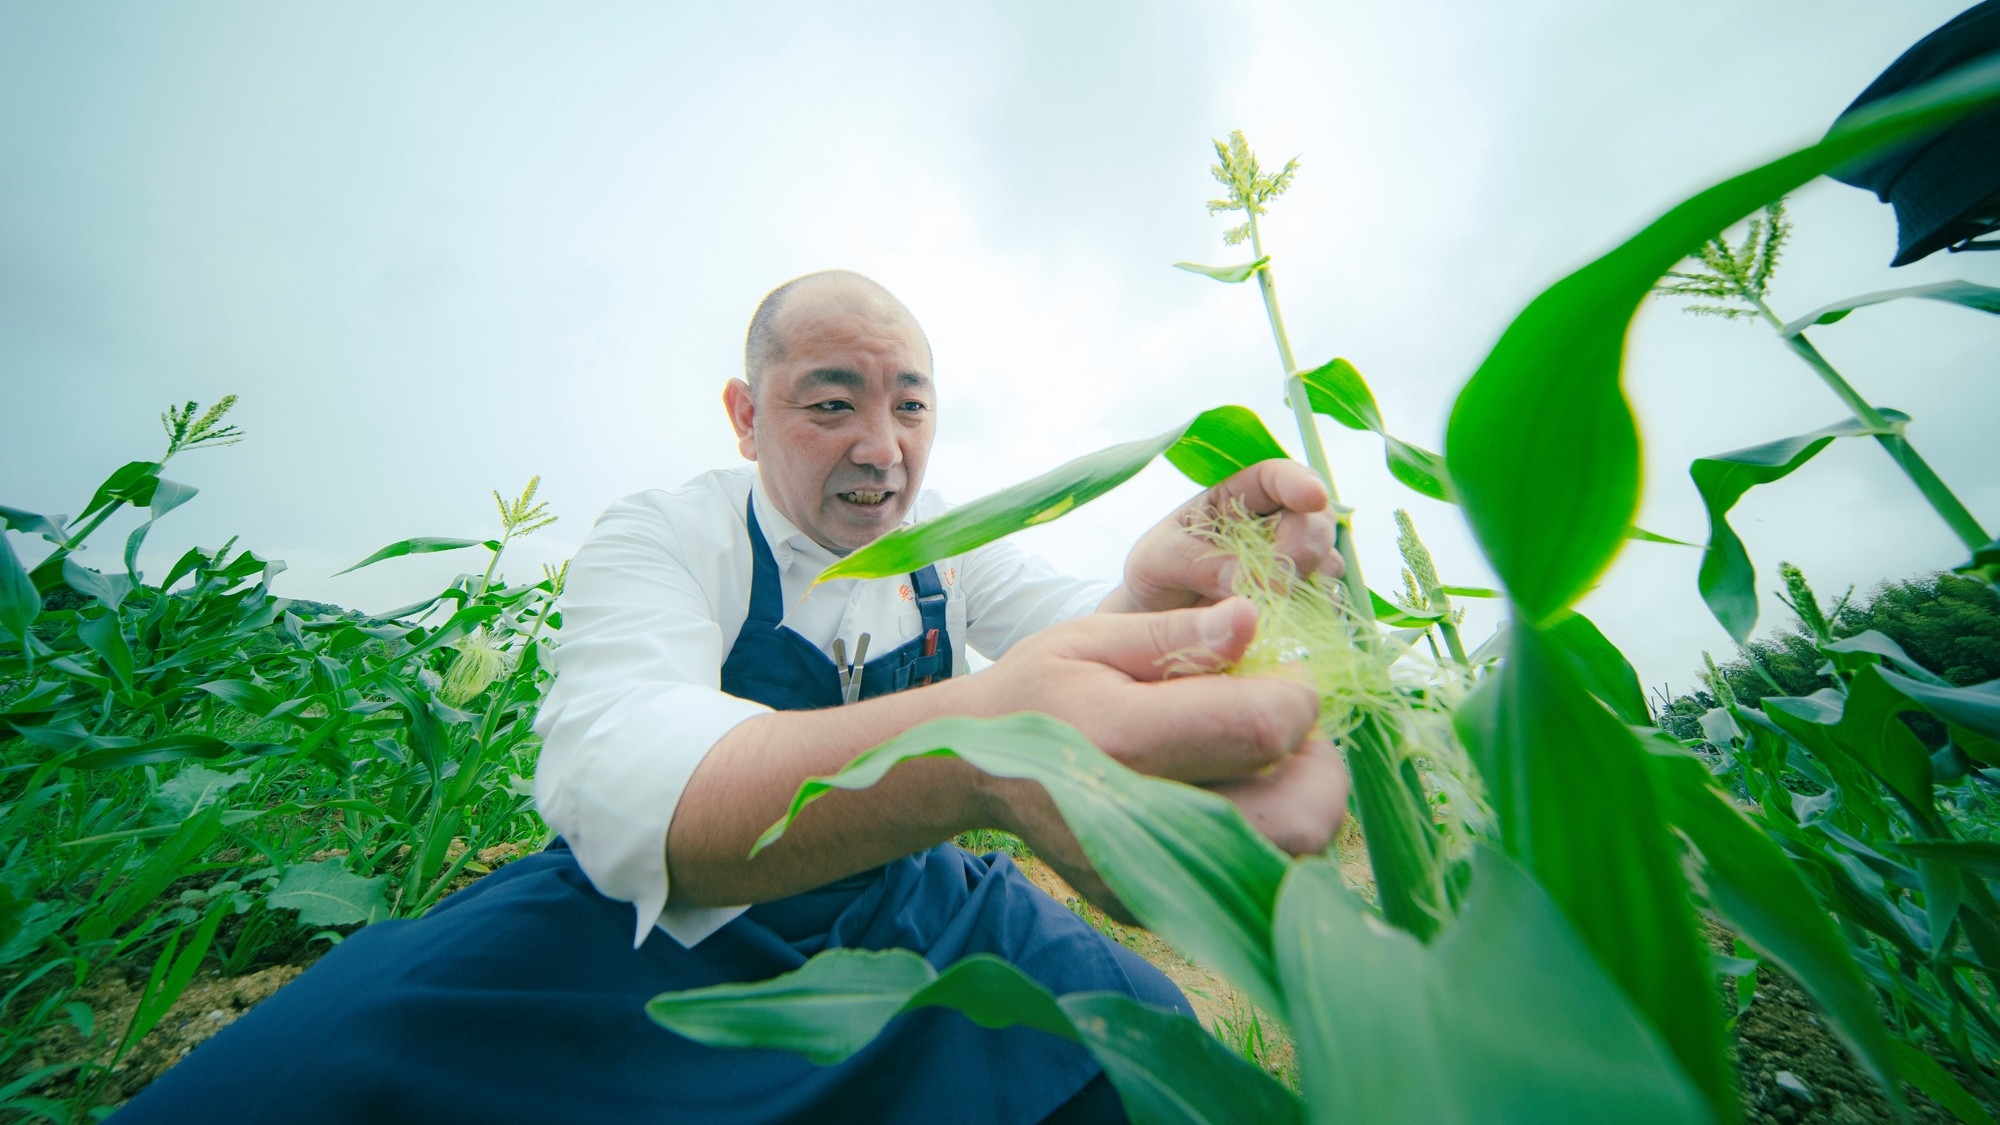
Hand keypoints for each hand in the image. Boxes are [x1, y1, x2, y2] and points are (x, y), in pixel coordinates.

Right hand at [964, 598, 1347, 920]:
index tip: (1274, 673)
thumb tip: (1255, 621)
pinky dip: (1266, 835)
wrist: (973, 768)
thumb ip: (1181, 633)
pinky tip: (1225, 792)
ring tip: (1255, 757)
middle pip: (1301, 815)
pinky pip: (1253, 880)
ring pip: (1292, 858)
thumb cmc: (1042, 687)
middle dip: (1315, 761)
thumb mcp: (1096, 638)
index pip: (1267, 728)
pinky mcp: (1154, 908)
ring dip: (1299, 801)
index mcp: (1125, 740)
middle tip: (1277, 721)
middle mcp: (1141, 823)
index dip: (1295, 694)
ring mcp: (1148, 880)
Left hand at [1101, 460, 1339, 614]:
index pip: (1275, 476)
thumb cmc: (1153, 577)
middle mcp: (1270, 523)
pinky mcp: (1297, 598)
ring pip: (1326, 557)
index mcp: (1234, 496)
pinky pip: (1323, 597)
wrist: (1158, 623)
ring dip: (1309, 578)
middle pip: (1314, 517)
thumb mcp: (1157, 561)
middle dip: (1306, 543)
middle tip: (1277, 579)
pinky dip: (1313, 605)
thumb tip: (1249, 578)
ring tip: (1270, 600)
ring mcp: (1288, 561)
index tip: (1313, 498)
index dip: (1298, 482)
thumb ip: (1198, 563)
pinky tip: (1285, 615)